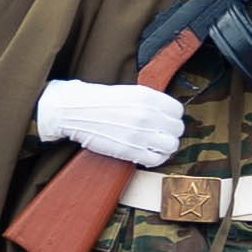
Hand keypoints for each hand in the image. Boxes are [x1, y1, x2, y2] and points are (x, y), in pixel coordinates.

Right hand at [35, 79, 184, 168]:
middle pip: (177, 129)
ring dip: (165, 147)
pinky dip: (155, 159)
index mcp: (148, 97)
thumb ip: (149, 101)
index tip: (165, 121)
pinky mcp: (131, 151)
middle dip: (170, 132)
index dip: (172, 117)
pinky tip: (148, 154)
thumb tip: (165, 111)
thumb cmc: (97, 100)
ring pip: (171, 146)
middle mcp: (147, 115)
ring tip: (156, 146)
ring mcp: (140, 134)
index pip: (178, 111)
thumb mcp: (128, 91)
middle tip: (160, 134)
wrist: (74, 111)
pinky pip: (157, 160)